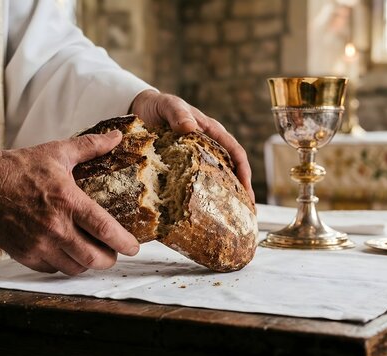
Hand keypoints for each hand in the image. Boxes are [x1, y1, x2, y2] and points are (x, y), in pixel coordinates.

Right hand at [0, 130, 138, 274]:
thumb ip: (90, 147)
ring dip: (88, 263)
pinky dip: (65, 264)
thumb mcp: (57, 152)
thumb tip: (116, 136)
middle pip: (94, 258)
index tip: (133, 247)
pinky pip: (53, 269)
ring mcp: (39, 244)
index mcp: (67, 201)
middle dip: (110, 258)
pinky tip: (68, 253)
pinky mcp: (25, 255)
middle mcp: (55, 227)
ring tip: (92, 252)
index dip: (124, 243)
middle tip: (114, 252)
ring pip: (75, 268)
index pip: (105, 229)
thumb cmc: (18, 168)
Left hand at [131, 90, 254, 201]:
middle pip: (230, 171)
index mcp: (212, 132)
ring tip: (229, 218)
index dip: (243, 170)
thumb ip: (179, 114)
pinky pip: (193, 184)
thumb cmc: (159, 106)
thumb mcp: (169, 106)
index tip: (246, 188)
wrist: (140, 109)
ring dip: (223, 197)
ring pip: (215, 180)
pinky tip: (199, 213)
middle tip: (246, 213)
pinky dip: (199, 198)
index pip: (234, 151)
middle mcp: (208, 147)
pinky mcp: (181, 168)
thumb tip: (190, 127)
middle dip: (240, 191)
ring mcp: (195, 159)